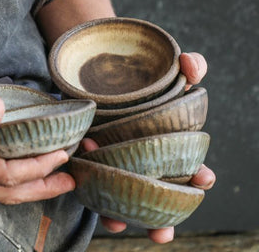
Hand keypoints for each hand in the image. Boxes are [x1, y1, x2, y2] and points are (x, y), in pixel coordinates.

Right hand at [0, 72, 74, 203]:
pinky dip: (9, 181)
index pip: (4, 174)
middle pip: (5, 192)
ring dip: (27, 187)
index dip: (36, 167)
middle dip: (40, 187)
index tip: (62, 154)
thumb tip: (2, 111)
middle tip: (71, 181)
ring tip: (55, 181)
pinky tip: (22, 171)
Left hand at [81, 51, 215, 242]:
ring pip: (130, 199)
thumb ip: (188, 64)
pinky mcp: (96, 161)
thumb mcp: (164, 68)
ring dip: (127, 217)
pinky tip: (93, 201)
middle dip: (165, 216)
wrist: (97, 75)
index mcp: (170, 143)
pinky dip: (97, 198)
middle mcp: (148, 159)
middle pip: (161, 194)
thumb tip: (192, 67)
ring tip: (119, 224)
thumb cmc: (139, 77)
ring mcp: (122, 163)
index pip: (192, 165)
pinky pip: (98, 186)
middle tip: (162, 230)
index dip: (199, 176)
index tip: (202, 178)